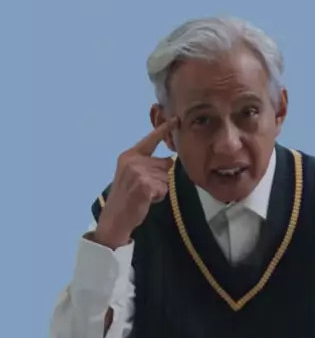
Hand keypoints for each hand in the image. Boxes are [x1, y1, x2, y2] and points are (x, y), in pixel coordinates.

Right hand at [94, 117, 177, 248]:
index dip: (163, 130)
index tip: (176, 119)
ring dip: (160, 189)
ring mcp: (138, 172)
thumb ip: (147, 164)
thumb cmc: (126, 197)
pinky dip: (159, 197)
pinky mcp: (144, 185)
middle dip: (161, 178)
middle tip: (145, 189)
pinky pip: (163, 189)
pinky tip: (146, 200)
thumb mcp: (131, 174)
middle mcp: (133, 161)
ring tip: (145, 195)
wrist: (115, 218)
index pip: (150, 140)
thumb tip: (170, 160)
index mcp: (129, 155)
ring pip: (165, 178)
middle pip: (165, 164)